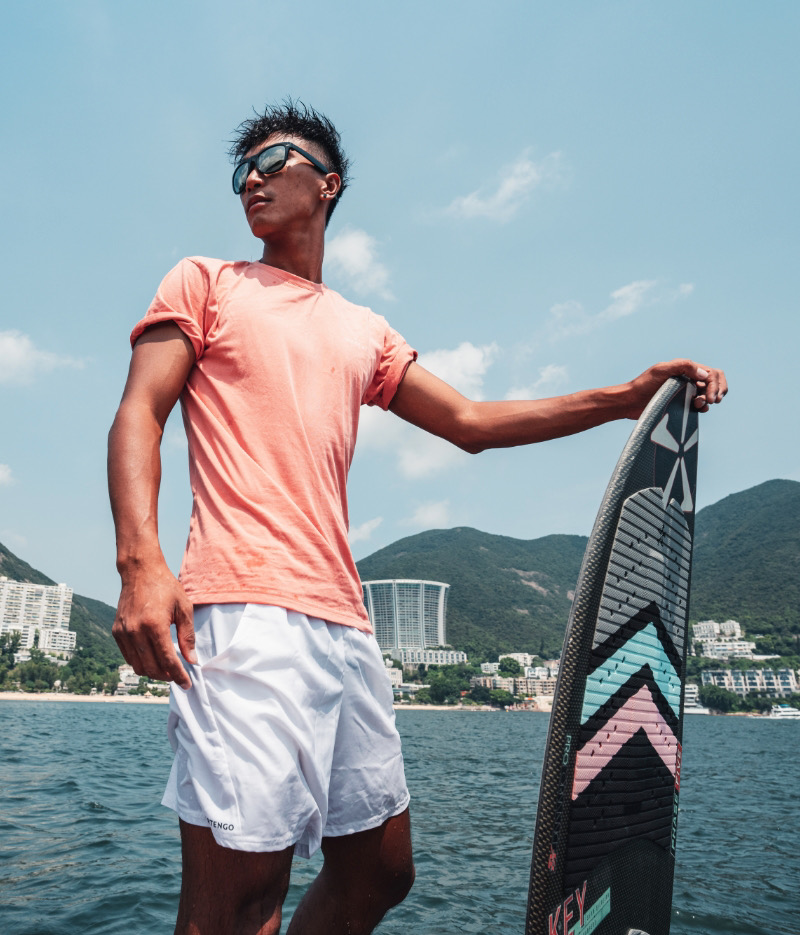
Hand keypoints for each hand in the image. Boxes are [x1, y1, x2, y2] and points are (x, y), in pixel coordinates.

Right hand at [112, 561, 196, 689]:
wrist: (140, 571)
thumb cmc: (165, 587)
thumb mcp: (184, 608)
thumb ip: (187, 636)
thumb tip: (191, 660)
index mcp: (154, 625)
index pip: (167, 660)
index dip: (178, 675)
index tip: (187, 684)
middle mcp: (135, 631)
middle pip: (151, 668)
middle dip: (167, 677)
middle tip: (179, 676)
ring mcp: (123, 632)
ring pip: (137, 666)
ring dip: (153, 672)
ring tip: (167, 669)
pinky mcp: (116, 632)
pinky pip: (128, 657)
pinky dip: (141, 662)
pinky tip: (153, 658)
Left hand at [626, 359, 727, 418]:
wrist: (630, 402)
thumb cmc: (643, 384)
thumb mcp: (661, 370)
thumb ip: (683, 366)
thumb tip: (704, 375)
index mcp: (686, 369)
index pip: (712, 373)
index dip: (716, 384)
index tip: (710, 397)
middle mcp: (689, 379)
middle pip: (715, 383)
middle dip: (718, 391)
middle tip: (712, 400)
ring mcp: (686, 392)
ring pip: (708, 395)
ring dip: (709, 400)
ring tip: (697, 405)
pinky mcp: (682, 405)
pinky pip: (700, 406)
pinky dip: (703, 408)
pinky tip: (697, 410)